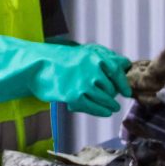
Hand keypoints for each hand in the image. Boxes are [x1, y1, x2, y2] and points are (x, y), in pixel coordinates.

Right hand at [0, 33, 130, 116]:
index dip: (124, 83)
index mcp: (95, 57)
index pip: (117, 72)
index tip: (127, 92)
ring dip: (110, 105)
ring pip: (105, 99)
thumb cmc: (60, 59)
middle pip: (111, 88)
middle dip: (112, 94)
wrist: (37, 67)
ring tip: (111, 107)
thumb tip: (125, 64)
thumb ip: (105, 57)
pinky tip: (105, 112)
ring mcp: (83, 84)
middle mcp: (92, 70)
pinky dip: (102, 111)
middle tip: (111, 97)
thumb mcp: (83, 53)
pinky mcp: (74, 97)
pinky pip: (95, 108)